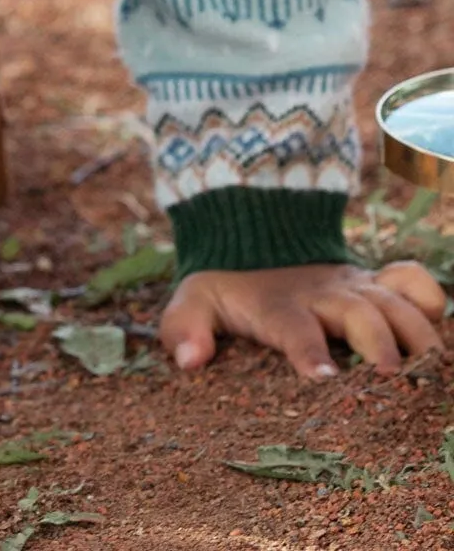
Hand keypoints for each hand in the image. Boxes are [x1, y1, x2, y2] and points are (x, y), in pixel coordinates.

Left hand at [160, 259, 445, 377]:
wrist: (253, 234)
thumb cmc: (228, 286)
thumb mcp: (193, 301)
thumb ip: (184, 329)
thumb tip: (189, 361)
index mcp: (276, 304)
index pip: (292, 326)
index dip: (308, 349)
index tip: (323, 377)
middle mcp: (322, 293)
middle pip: (358, 312)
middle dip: (378, 342)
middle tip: (390, 378)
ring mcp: (354, 286)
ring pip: (394, 300)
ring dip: (414, 331)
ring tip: (429, 367)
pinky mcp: (377, 283)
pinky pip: (412, 279)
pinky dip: (429, 296)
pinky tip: (438, 321)